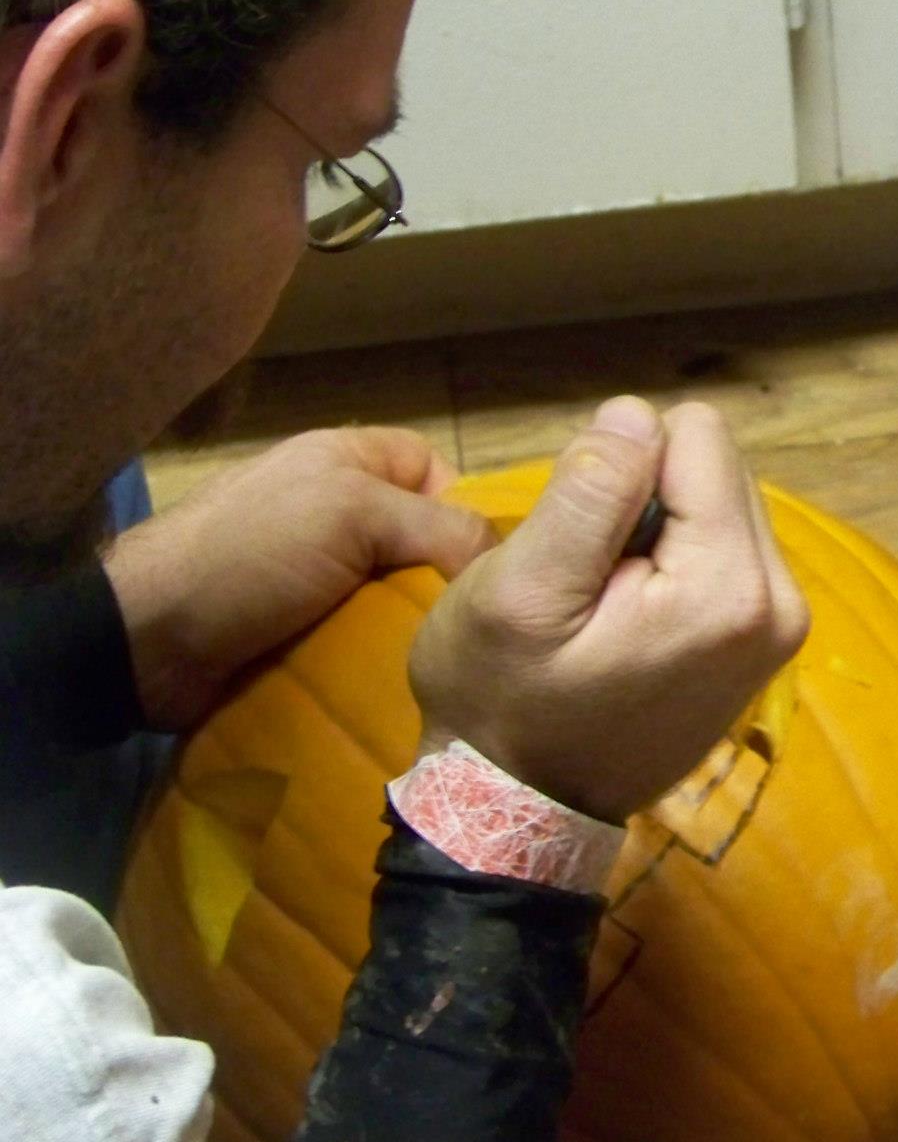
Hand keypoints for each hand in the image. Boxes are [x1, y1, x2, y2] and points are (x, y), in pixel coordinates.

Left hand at [105, 429, 498, 730]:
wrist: (149, 640)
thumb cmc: (253, 554)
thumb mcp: (354, 515)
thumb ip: (438, 525)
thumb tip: (504, 560)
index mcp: (344, 461)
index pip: (433, 469)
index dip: (463, 505)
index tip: (483, 560)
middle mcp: (333, 511)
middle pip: (421, 540)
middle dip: (445, 580)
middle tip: (471, 622)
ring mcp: (315, 575)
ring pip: (398, 595)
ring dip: (416, 627)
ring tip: (446, 661)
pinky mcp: (301, 630)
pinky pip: (365, 637)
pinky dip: (382, 657)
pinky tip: (405, 681)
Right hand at [407, 397, 810, 823]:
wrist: (520, 811)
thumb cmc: (502, 704)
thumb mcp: (517, 593)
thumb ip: (586, 495)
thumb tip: (637, 413)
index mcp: (733, 584)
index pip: (695, 434)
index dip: (619, 469)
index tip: (581, 546)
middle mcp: (783, 599)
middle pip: (715, 464)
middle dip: (643, 500)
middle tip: (588, 581)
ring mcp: (781, 623)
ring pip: (717, 499)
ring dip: (654, 531)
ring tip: (603, 604)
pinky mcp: (765, 638)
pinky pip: (720, 545)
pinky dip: (670, 563)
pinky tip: (627, 619)